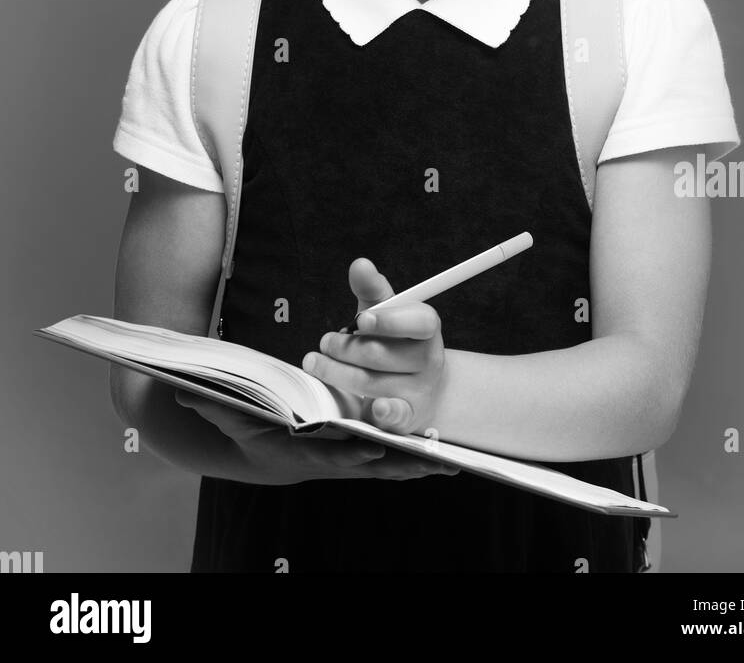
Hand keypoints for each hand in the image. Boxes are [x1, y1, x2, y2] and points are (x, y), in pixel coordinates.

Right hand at [174, 391, 459, 484]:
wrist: (269, 456)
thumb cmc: (253, 431)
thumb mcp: (233, 417)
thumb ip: (212, 403)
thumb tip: (180, 390)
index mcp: (304, 450)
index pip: (327, 454)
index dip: (349, 454)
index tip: (370, 451)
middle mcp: (331, 459)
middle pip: (367, 464)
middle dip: (397, 462)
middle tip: (428, 458)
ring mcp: (350, 462)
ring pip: (387, 467)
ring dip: (416, 466)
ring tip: (449, 463)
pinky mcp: (364, 457)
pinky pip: (395, 462)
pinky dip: (418, 463)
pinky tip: (445, 463)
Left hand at [301, 257, 450, 436]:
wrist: (421, 386)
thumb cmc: (395, 342)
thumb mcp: (384, 313)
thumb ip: (371, 289)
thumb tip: (360, 264)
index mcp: (426, 327)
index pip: (417, 321)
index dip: (389, 321)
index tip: (360, 321)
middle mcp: (428, 359)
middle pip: (382, 354)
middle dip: (344, 348)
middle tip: (324, 342)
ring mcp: (420, 390)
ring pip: (373, 383)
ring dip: (338, 373)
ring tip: (315, 362)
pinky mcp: (408, 417)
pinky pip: (397, 417)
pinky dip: (385, 413)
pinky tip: (372, 408)